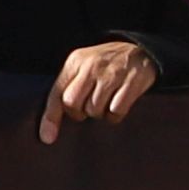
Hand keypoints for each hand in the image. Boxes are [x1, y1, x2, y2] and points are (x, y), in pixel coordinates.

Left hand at [39, 39, 160, 136]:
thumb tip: (48, 133)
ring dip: (100, 113)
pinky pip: (116, 111)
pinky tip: (118, 104)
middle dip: (79, 113)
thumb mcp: (82, 68)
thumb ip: (66, 90)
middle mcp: (91, 66)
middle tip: (89, 108)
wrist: (140, 51)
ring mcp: (112, 74)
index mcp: (75, 62)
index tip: (47, 138)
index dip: (50, 117)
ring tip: (106, 101)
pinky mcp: (131, 82)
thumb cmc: (105, 66)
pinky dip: (115, 115)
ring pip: (94, 109)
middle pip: (73, 103)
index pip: (56, 93)